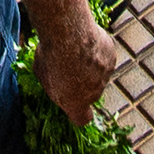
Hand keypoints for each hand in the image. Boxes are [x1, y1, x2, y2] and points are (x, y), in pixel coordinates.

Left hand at [30, 1, 121, 127]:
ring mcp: (105, 76)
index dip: (78, 112)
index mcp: (75, 104)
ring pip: (98, 74)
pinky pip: (104, 57)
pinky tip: (85, 40)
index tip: (72, 101)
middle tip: (68, 65)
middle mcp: (93, 94)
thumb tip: (50, 76)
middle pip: (90, 92)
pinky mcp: (111, 58)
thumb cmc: (51, 56)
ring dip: (89, 65)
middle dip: (81, 82)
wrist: (69, 34)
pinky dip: (97, 50)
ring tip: (75, 48)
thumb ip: (51, 82)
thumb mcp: (42, 73)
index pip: (81, 119)